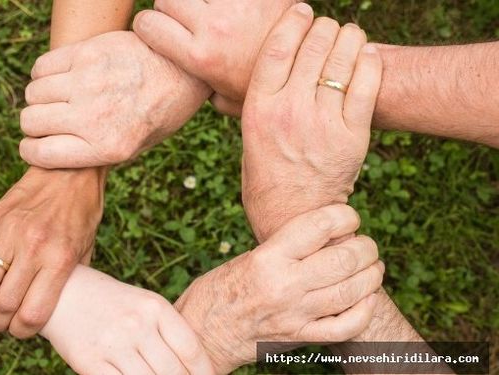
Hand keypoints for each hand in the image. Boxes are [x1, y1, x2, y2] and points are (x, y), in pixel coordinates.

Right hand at [0, 167, 104, 337]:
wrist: (70, 170)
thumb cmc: (82, 212)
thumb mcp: (86, 248)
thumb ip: (70, 278)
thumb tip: (55, 306)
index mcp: (60, 259)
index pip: (32, 313)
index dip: (22, 331)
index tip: (21, 331)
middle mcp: (34, 248)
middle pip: (3, 304)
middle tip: (0, 324)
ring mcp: (10, 233)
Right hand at [19, 31, 211, 168]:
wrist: (183, 70)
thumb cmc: (159, 113)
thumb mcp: (135, 148)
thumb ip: (95, 154)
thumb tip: (54, 156)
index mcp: (107, 147)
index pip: (40, 154)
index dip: (32, 151)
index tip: (36, 145)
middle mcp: (94, 117)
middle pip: (31, 121)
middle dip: (35, 125)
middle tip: (51, 120)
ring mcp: (88, 82)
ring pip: (33, 93)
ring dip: (40, 98)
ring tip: (60, 98)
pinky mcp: (87, 53)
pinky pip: (42, 67)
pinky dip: (44, 74)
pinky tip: (62, 77)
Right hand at [42, 265, 214, 374]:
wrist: (64, 293)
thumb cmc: (113, 302)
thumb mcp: (144, 304)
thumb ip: (168, 330)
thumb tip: (195, 366)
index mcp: (155, 307)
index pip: (191, 349)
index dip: (204, 372)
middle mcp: (136, 324)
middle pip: (173, 371)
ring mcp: (113, 344)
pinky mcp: (90, 362)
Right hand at [133, 0, 300, 115]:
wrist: (312, 69)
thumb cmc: (264, 86)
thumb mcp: (226, 100)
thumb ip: (200, 90)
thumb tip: (182, 88)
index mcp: (200, 57)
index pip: (147, 24)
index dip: (149, 26)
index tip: (159, 30)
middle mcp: (214, 27)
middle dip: (171, 8)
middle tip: (187, 19)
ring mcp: (237, 4)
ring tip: (212, 12)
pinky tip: (234, 8)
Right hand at [175, 205, 383, 373]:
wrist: (203, 333)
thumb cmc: (220, 289)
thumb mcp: (248, 257)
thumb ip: (286, 248)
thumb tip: (328, 235)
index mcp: (267, 258)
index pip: (319, 226)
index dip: (345, 216)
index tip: (349, 216)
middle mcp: (284, 285)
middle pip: (344, 259)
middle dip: (366, 247)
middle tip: (366, 244)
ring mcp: (295, 315)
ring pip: (352, 291)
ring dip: (371, 275)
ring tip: (372, 266)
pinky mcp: (300, 338)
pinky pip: (346, 326)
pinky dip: (365, 310)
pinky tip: (366, 298)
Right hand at [240, 6, 382, 240]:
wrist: (292, 216)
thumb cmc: (266, 175)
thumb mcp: (248, 136)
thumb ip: (251, 103)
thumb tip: (254, 70)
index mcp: (258, 109)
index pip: (277, 48)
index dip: (293, 21)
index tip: (302, 10)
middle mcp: (289, 111)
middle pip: (313, 47)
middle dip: (324, 27)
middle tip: (328, 26)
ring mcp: (322, 123)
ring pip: (342, 60)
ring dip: (349, 38)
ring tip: (349, 35)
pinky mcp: (352, 136)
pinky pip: (366, 85)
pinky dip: (370, 62)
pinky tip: (367, 54)